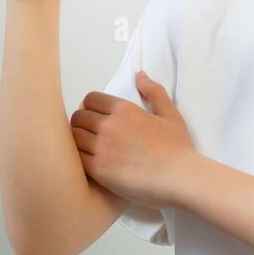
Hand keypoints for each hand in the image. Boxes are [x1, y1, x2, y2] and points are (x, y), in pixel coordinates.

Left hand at [71, 71, 196, 208]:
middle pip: (78, 117)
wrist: (180, 179)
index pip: (91, 99)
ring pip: (74, 137)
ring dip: (78, 140)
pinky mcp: (98, 171)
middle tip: (89, 132)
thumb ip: (154, 92)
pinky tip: (90, 161)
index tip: (94, 115)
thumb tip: (140, 75)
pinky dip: (79, 159)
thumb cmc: (178, 148)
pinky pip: (76, 159)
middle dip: (81, 122)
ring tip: (88, 147)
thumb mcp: (170, 114)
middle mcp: (109, 126)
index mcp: (124, 110)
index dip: (90, 106)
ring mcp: (102, 149)